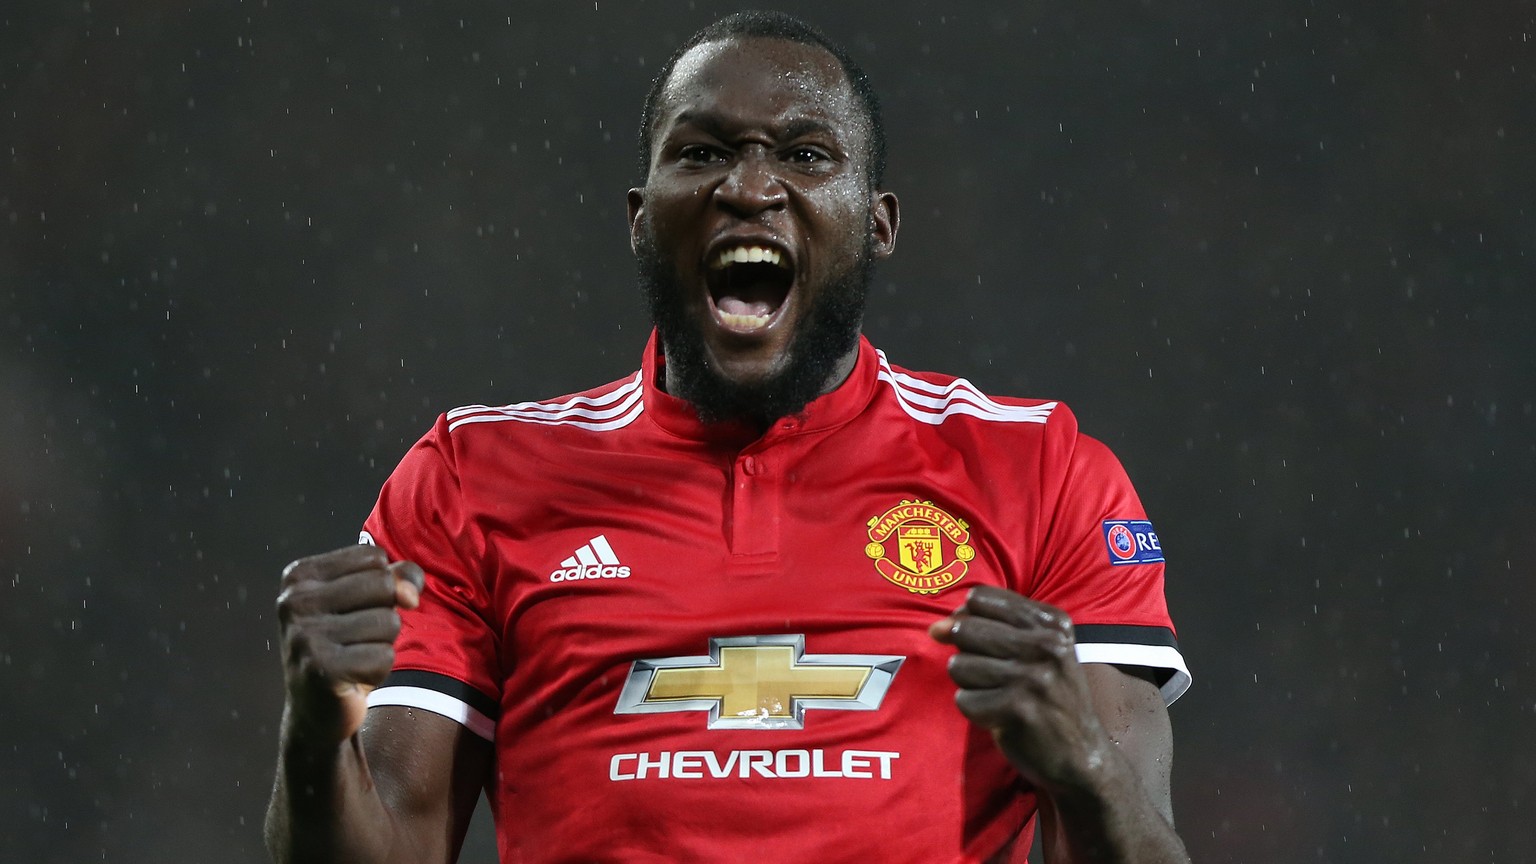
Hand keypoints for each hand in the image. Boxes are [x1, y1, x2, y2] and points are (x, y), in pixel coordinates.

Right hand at [276, 545, 423, 744]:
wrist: (315, 709)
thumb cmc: (345, 645)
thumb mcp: (367, 601)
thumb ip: (397, 578)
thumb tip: (410, 594)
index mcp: (299, 576)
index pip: (373, 557)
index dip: (382, 584)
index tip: (355, 610)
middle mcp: (295, 602)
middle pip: (383, 584)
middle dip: (385, 614)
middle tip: (356, 639)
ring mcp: (304, 636)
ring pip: (388, 622)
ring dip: (382, 645)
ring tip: (354, 658)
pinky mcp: (322, 670)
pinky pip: (384, 656)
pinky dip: (379, 670)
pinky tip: (353, 678)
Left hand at [929, 586, 1112, 795]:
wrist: (1082, 756)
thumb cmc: (1051, 699)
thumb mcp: (1042, 652)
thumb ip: (992, 629)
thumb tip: (938, 627)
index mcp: (1052, 623)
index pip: (980, 598)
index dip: (967, 618)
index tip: (980, 641)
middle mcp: (1046, 644)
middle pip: (965, 629)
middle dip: (966, 655)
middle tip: (992, 677)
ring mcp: (1033, 676)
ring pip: (960, 665)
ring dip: (970, 686)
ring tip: (998, 696)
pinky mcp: (1018, 709)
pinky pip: (964, 700)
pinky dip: (975, 711)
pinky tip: (1000, 716)